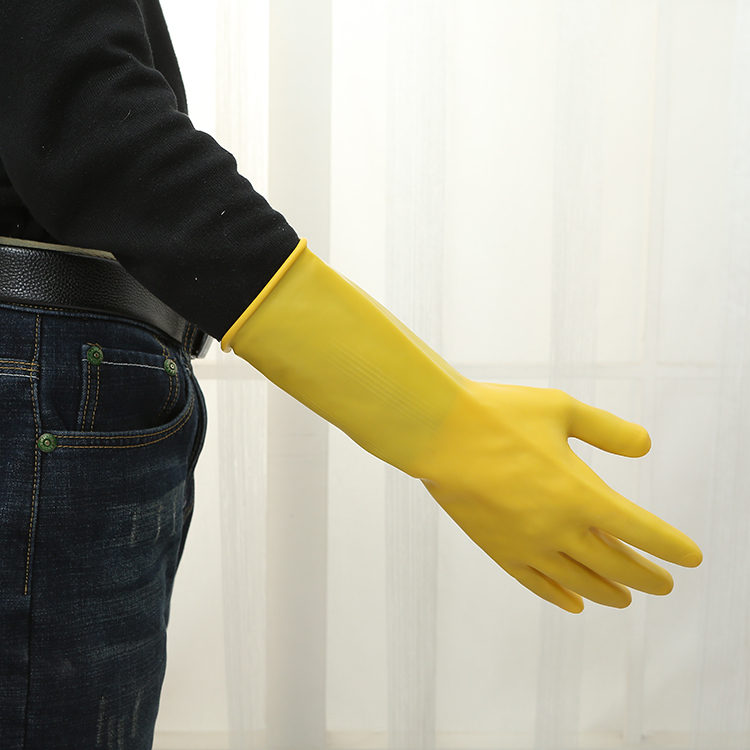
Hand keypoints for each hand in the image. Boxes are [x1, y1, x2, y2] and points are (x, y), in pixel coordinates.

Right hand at [413, 383, 701, 612]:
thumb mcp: (561, 409)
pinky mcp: (498, 549)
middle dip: (646, 577)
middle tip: (663, 584)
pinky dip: (561, 597)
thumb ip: (607, 430)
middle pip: (616, 566)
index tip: (691, 558)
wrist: (438, 432)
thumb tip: (645, 445)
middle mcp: (558, 528)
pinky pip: (537, 583)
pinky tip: (574, 604)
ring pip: (580, 582)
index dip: (671, 546)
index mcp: (580, 492)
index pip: (641, 531)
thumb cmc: (498, 414)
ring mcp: (527, 544)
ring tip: (624, 598)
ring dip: (608, 592)